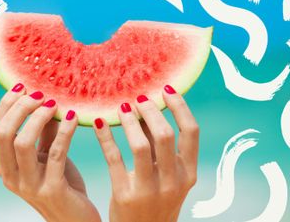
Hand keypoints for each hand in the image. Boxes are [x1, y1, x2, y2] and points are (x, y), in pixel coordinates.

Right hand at [0, 83, 100, 221]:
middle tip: (39, 94)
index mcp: (5, 166)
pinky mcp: (51, 190)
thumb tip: (47, 99)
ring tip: (54, 103)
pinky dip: (64, 131)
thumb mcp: (48, 155)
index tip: (23, 85)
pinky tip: (74, 117)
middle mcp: (10, 176)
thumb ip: (45, 131)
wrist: (75, 218)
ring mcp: (28, 185)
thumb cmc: (62, 183)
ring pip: (22, 143)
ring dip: (38, 118)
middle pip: (3, 133)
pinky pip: (55, 153)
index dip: (7, 105)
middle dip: (19, 107)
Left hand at [93, 85, 198, 221]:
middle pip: (165, 134)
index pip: (191, 131)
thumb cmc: (156, 200)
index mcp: (188, 173)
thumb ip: (161, 148)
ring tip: (121, 107)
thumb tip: (148, 110)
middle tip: (138, 98)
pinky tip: (98, 122)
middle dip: (150, 111)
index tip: (165, 89)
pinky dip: (105, 136)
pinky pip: (113, 158)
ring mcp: (149, 190)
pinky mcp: (125, 195)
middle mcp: (173, 181)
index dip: (179, 106)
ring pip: (140, 145)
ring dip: (129, 122)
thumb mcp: (168, 178)